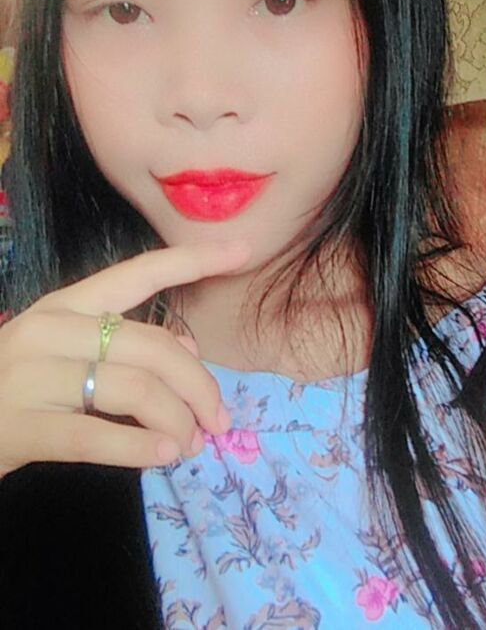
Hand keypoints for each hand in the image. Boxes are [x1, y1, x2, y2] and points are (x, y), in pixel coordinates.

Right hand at [0, 241, 249, 476]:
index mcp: (67, 304)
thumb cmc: (16, 382)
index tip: (243, 251)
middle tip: (219, 419)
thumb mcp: (65, 349)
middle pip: (152, 347)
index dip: (193, 261)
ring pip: (134, 391)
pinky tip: (164, 454)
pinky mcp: (23, 426)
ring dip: (178, 420)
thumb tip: (188, 353)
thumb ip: (122, 345)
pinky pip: (98, 437)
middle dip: (199, 384)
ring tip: (191, 443)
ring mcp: (33, 376)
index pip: (139, 273)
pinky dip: (142, 448)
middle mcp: (51, 329)